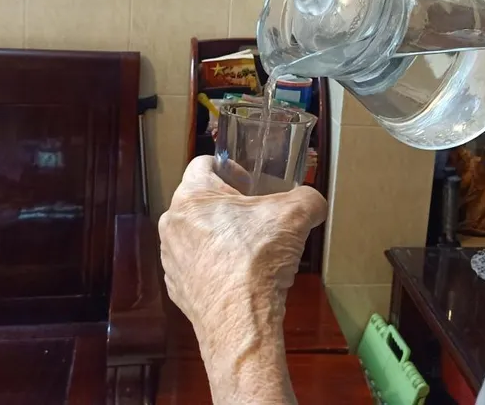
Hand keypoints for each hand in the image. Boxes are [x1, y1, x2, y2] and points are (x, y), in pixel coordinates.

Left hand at [159, 157, 326, 404]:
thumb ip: (307, 198)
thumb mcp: (296, 215)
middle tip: (256, 218)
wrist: (240, 322)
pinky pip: (197, 266)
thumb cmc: (258, 260)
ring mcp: (171, 257)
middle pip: (201, 201)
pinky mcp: (176, 287)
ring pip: (197, 234)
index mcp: (192, 195)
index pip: (203, 163)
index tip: (249, 183)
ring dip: (221, 236)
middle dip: (229, 206)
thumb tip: (313, 202)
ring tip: (251, 250)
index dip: (231, 167)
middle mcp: (173, 223)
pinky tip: (240, 277)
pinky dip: (215, 266)